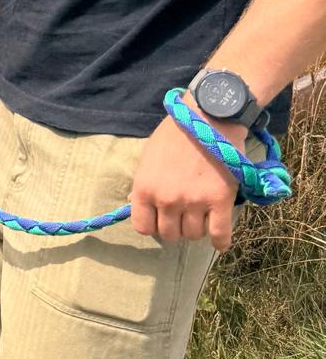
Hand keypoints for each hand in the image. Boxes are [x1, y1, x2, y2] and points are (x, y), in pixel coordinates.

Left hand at [130, 102, 245, 250]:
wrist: (208, 117)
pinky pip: (219, 234)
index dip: (153, 225)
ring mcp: (193, 202)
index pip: (143, 227)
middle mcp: (167, 199)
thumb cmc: (175, 133)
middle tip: (184, 217)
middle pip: (170, 234)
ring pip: (193, 235)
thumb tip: (138, 203)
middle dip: (176, 228)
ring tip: (201, 217)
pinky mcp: (220, 201)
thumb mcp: (148, 156)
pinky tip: (219, 242)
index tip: (162, 220)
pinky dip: (220, 242)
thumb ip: (144, 184)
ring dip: (197, 229)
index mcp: (145, 188)